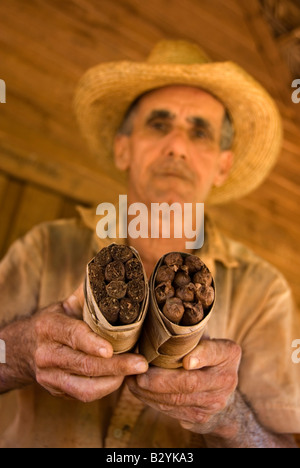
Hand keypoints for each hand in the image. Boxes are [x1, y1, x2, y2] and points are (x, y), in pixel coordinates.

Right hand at [30, 284, 147, 401]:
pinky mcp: (56, 390)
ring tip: (135, 371)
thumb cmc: (54, 320)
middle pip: (83, 364)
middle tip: (141, 364)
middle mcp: (46, 353)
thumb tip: (114, 276)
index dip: (91, 343)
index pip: (72, 334)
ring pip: (84, 386)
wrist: (24, 347)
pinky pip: (83, 395)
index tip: (111, 348)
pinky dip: (105, 389)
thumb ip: (88, 294)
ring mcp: (49, 375)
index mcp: (48, 326)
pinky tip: (120, 379)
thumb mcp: (66, 303)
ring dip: (113, 381)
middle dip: (115, 366)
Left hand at [127, 338, 240, 434]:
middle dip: (160, 380)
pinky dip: (152, 401)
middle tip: (139, 374)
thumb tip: (158, 314)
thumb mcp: (204, 338)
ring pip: (177, 400)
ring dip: (150, 392)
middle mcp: (227, 379)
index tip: (186, 361)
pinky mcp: (200, 417)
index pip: (214, 353)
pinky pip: (172, 410)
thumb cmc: (204, 354)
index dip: (200, 356)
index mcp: (229, 353)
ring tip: (132, 381)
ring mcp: (215, 402)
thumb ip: (189, 332)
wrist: (221, 393)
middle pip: (190, 382)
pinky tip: (139, 391)